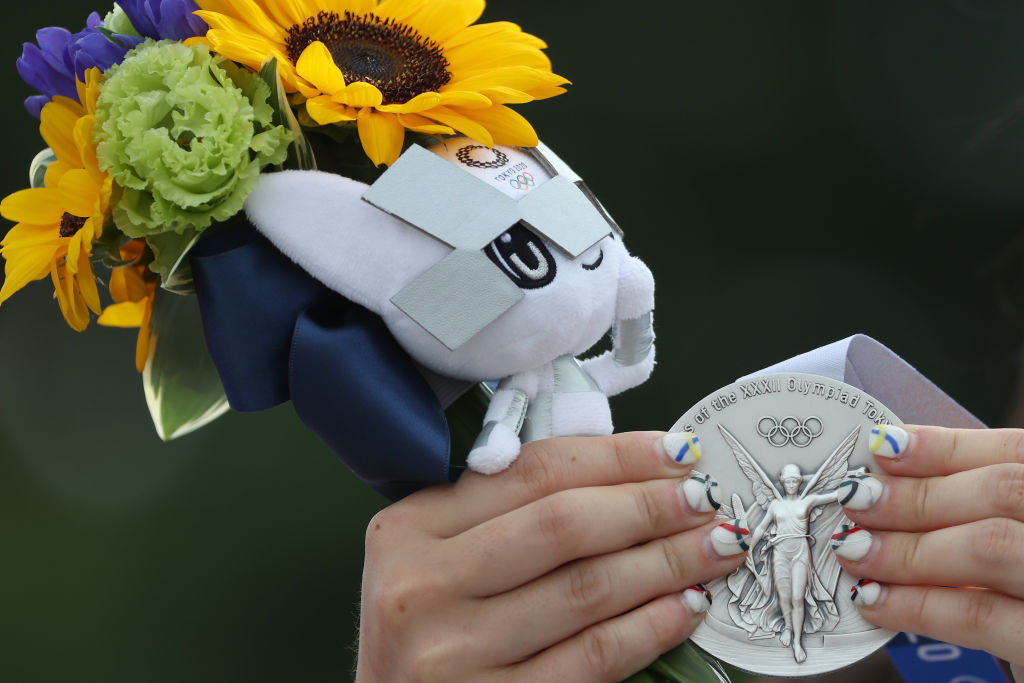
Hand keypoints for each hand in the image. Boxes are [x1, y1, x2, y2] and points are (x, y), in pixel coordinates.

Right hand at [355, 432, 747, 681]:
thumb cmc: (429, 629)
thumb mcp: (438, 557)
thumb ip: (505, 513)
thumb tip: (626, 476)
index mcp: (409, 529)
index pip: (531, 471)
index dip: (617, 457)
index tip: (675, 452)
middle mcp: (422, 587)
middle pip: (563, 524)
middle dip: (650, 505)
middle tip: (706, 498)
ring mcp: (454, 653)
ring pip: (588, 589)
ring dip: (666, 562)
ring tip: (713, 547)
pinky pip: (593, 657)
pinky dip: (650, 627)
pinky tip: (685, 606)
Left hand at [831, 425, 1023, 666]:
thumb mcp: (1022, 538)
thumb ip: (984, 512)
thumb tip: (895, 484)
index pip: (1017, 452)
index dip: (945, 447)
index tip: (883, 447)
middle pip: (1002, 492)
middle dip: (917, 496)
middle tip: (857, 502)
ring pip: (989, 547)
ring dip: (907, 547)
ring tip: (854, 551)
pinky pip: (979, 617)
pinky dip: (917, 605)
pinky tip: (875, 601)